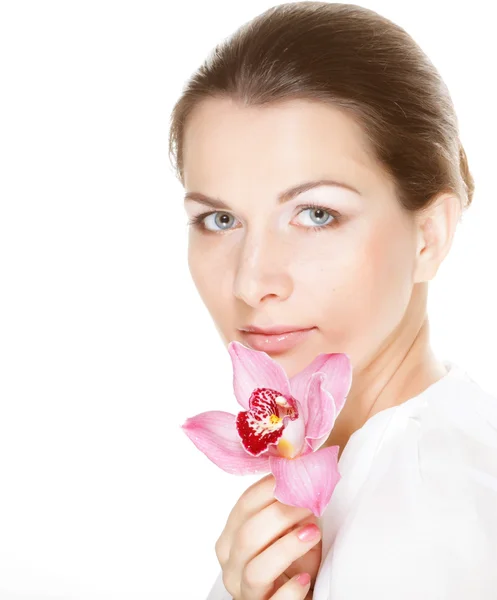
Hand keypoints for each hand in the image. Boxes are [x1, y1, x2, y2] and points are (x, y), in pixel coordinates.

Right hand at [215, 473, 321, 599]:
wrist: (295, 596)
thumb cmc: (294, 561)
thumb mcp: (288, 530)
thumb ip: (287, 506)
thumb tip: (301, 471)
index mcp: (232, 537)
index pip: (244, 505)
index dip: (270, 488)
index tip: (295, 476)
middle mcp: (231, 564)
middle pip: (248, 534)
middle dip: (281, 514)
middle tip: (310, 503)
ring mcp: (244, 591)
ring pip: (256, 569)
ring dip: (287, 547)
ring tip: (313, 533)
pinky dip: (290, 589)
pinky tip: (304, 577)